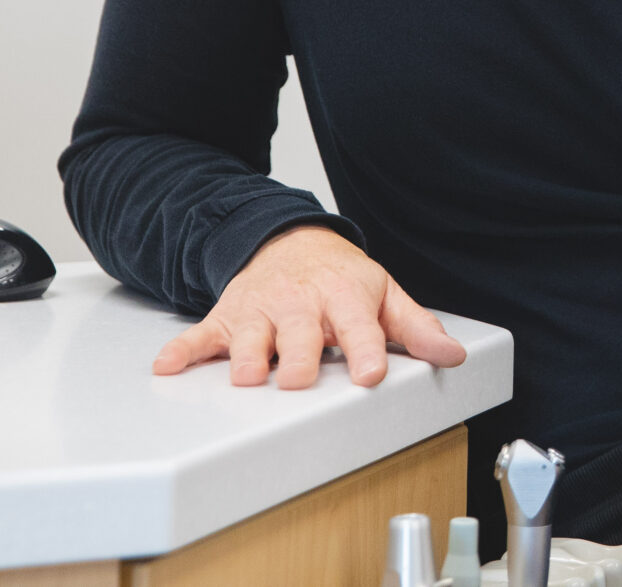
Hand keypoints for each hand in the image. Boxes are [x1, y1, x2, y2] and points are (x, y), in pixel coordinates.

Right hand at [150, 224, 466, 389]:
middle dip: (299, 359)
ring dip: (248, 357)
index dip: (366, 350)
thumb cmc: (341, 278)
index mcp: (344, 299)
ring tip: (249, 376)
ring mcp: (261, 312)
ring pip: (251, 337)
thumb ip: (416, 328)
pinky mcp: (227, 319)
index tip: (370, 373)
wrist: (290, 241)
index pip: (359, 327)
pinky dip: (184, 350)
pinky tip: (169, 366)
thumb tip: (453, 355)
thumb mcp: (385, 294)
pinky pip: (200, 336)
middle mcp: (301, 305)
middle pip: (299, 337)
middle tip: (300, 380)